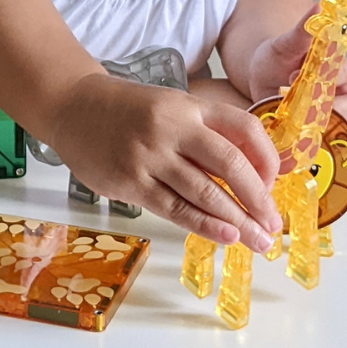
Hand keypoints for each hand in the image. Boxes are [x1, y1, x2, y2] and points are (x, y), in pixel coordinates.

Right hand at [48, 72, 282, 251]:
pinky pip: (174, 208)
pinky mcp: (130, 181)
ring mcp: (149, 155)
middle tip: (272, 226)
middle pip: (230, 164)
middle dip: (258, 200)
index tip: (273, 185)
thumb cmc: (129, 111)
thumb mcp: (171, 107)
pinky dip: (204, 226)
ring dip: (237, 222)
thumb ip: (205, 135)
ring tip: (258, 242)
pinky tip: (225, 237)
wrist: (72, 107)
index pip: (244, 128)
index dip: (267, 160)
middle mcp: (172, 127)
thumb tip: (250, 179)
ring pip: (204, 193)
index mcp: (189, 105)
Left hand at [248, 6, 346, 137]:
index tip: (297, 76)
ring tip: (303, 125)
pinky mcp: (328, 131)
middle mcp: (344, 90)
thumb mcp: (284, 43)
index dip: (326, 77)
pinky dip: (328, 144)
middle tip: (304, 108)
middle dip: (333, 108)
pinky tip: (306, 141)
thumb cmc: (276, 59)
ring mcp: (339, 113)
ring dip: (331, 128)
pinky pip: (341, 143)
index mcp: (337, 65)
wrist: (263, 78)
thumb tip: (321, 4)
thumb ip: (303, 29)